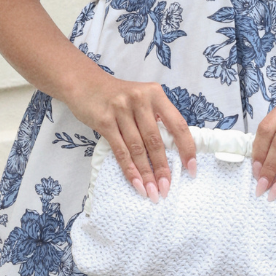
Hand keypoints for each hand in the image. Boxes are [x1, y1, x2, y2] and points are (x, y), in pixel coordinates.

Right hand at [63, 74, 196, 202]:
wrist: (85, 83)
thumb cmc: (118, 96)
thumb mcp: (143, 99)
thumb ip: (156, 118)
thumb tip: (174, 152)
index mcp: (156, 94)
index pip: (178, 125)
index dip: (186, 148)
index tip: (191, 169)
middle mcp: (140, 100)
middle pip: (156, 141)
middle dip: (163, 168)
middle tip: (167, 189)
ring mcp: (121, 110)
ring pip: (138, 148)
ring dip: (146, 174)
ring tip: (152, 192)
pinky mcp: (104, 120)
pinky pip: (120, 150)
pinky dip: (129, 169)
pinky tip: (136, 183)